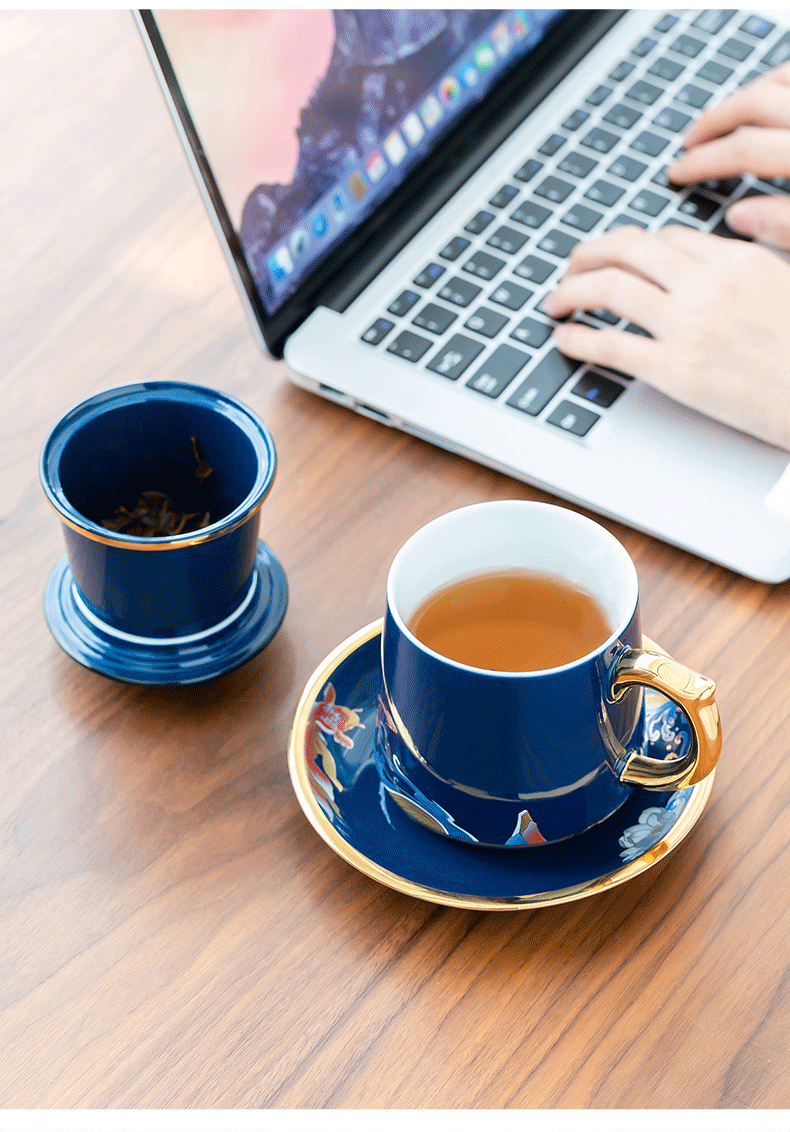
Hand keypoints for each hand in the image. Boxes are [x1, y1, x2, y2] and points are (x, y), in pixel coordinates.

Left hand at [542, 224, 789, 449]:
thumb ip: (766, 245)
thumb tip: (738, 220)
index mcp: (739, 260)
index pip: (666, 238)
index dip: (631, 245)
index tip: (616, 256)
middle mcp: (708, 285)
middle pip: (629, 251)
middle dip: (589, 254)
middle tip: (572, 266)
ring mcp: (689, 327)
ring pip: (610, 289)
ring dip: (571, 290)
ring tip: (556, 301)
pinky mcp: (675, 371)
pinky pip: (609, 344)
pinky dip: (577, 338)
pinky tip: (564, 339)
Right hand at [668, 63, 789, 246]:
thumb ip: (786, 225)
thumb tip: (739, 218)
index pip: (744, 150)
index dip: (704, 163)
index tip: (677, 174)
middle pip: (754, 104)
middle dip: (713, 123)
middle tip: (688, 143)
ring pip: (775, 81)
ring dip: (741, 97)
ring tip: (718, 117)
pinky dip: (772, 83)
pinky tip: (762, 99)